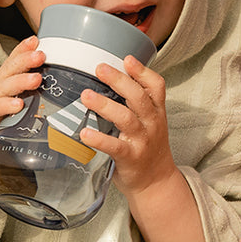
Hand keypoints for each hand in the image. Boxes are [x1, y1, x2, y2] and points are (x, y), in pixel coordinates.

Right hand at [0, 36, 43, 162]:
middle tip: (41, 55)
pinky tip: (17, 105)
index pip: (13, 61)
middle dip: (25, 61)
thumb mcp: (21, 107)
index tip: (37, 40)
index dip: (23, 50)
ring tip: (36, 79)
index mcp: (2, 81)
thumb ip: (34, 94)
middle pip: (8, 70)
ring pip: (2, 87)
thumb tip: (61, 84)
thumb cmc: (6, 127)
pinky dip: (5, 105)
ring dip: (19, 82)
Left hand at [77, 55, 176, 197]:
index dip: (143, 71)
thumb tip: (110, 79)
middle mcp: (151, 123)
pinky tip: (84, 134)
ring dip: (105, 105)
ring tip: (86, 95)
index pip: (156, 86)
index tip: (127, 59)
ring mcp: (142, 141)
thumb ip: (136, 103)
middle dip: (119, 80)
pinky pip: (114, 147)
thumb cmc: (147, 147)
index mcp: (156, 112)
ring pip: (126, 118)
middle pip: (138, 97)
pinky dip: (99, 139)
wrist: (156, 182)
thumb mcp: (149, 122)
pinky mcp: (130, 158)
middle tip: (99, 68)